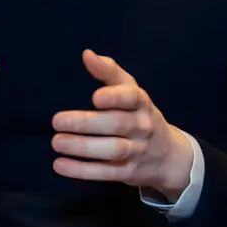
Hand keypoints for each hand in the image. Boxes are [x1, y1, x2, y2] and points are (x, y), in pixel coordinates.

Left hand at [51, 50, 192, 200]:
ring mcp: (137, 151)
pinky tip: (59, 164)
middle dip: (87, 123)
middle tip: (57, 120)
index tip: (94, 97)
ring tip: (56, 141)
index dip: (114, 97)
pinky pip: (105, 173)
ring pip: (112, 150)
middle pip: (117, 124)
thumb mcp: (131, 91)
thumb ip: (109, 72)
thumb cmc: (140, 114)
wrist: (169, 156)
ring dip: (82, 147)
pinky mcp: (128, 173)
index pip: (132, 97)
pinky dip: (82, 170)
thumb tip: (87, 54)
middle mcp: (142, 126)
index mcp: (141, 103)